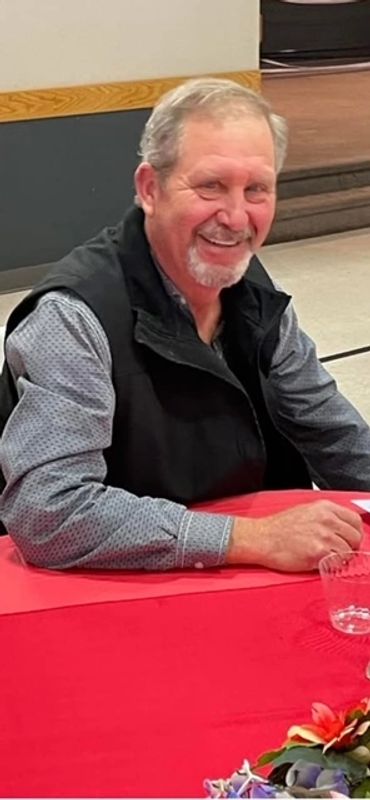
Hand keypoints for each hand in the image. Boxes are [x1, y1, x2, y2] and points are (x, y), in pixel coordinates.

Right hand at [227, 500, 362, 571]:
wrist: (261, 538)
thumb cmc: (278, 528)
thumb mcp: (305, 511)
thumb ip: (326, 517)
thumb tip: (341, 529)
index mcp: (324, 507)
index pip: (354, 520)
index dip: (354, 533)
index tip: (350, 540)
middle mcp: (326, 519)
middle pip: (355, 536)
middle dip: (350, 547)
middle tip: (340, 553)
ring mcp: (323, 535)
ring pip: (348, 551)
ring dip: (340, 558)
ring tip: (326, 558)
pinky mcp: (317, 551)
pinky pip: (336, 562)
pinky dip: (331, 565)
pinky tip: (320, 562)